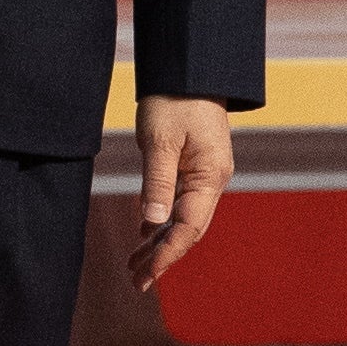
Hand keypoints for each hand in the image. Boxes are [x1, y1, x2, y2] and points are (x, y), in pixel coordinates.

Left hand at [128, 95, 232, 290]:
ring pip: (183, 217)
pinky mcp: (195, 163)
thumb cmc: (175, 99)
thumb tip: (152, 223)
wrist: (189, 65)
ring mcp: (205, 172)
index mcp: (209, 176)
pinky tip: (144, 232)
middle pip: (188, 229)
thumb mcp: (161, 141)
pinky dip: (162, 219)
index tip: (146, 275)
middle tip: (136, 280)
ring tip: (135, 265)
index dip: (167, 255)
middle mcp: (212, 179)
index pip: (189, 228)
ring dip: (160, 241)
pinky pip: (180, 200)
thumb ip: (157, 182)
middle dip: (163, 256)